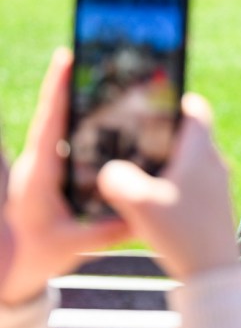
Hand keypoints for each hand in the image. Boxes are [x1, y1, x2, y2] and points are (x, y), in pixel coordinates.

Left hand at [0, 49, 129, 305]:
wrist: (13, 272)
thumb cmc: (37, 256)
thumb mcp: (71, 245)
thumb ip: (104, 230)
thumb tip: (141, 213)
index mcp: (38, 173)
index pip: (49, 122)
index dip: (58, 88)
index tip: (67, 56)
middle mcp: (41, 162)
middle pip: (58, 113)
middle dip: (74, 83)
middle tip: (96, 55)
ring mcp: (47, 166)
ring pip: (64, 126)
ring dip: (84, 101)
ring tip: (112, 78)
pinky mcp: (56, 172)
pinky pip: (71, 141)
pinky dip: (89, 124)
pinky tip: (116, 117)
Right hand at [97, 93, 239, 280]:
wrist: (214, 272)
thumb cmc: (182, 232)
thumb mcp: (139, 203)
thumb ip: (118, 178)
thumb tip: (109, 170)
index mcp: (200, 151)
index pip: (195, 108)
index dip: (173, 101)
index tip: (148, 105)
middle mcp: (213, 162)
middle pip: (189, 133)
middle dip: (162, 133)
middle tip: (132, 137)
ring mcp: (216, 184)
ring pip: (190, 158)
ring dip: (166, 160)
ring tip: (135, 168)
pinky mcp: (213, 205)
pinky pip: (192, 181)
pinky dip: (172, 181)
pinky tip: (151, 197)